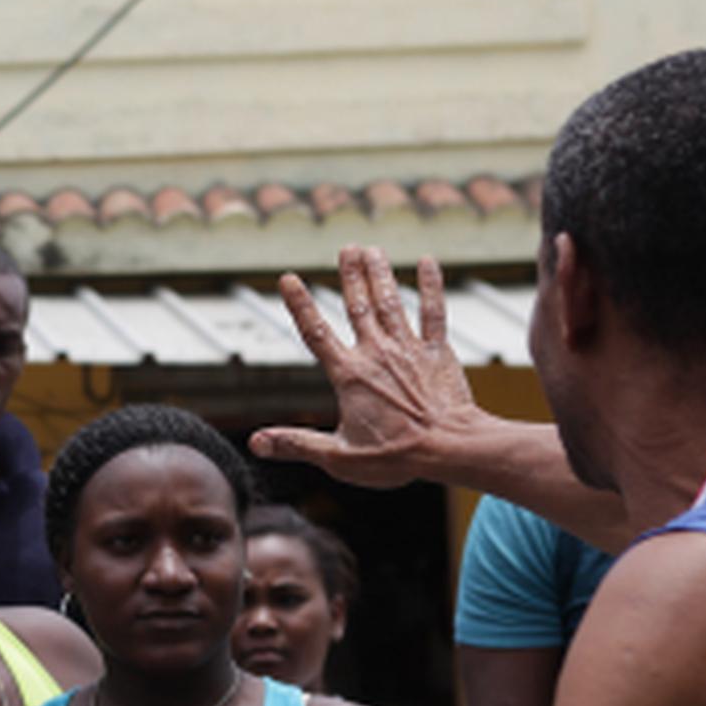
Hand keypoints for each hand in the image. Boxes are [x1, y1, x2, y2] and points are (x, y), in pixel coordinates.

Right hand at [251, 247, 489, 488]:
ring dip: (380, 274)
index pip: (316, 333)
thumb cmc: (396, 456)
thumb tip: (255, 442)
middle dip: (350, 275)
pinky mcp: (437, 352)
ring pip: (390, 302)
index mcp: (349, 375)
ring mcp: (409, 350)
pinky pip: (433, 313)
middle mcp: (377, 354)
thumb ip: (296, 444)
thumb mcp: (339, 457)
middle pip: (358, 306)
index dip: (300, 305)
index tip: (287, 278)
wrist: (450, 447)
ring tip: (371, 249)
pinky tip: (428, 263)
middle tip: (345, 248)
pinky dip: (431, 287)